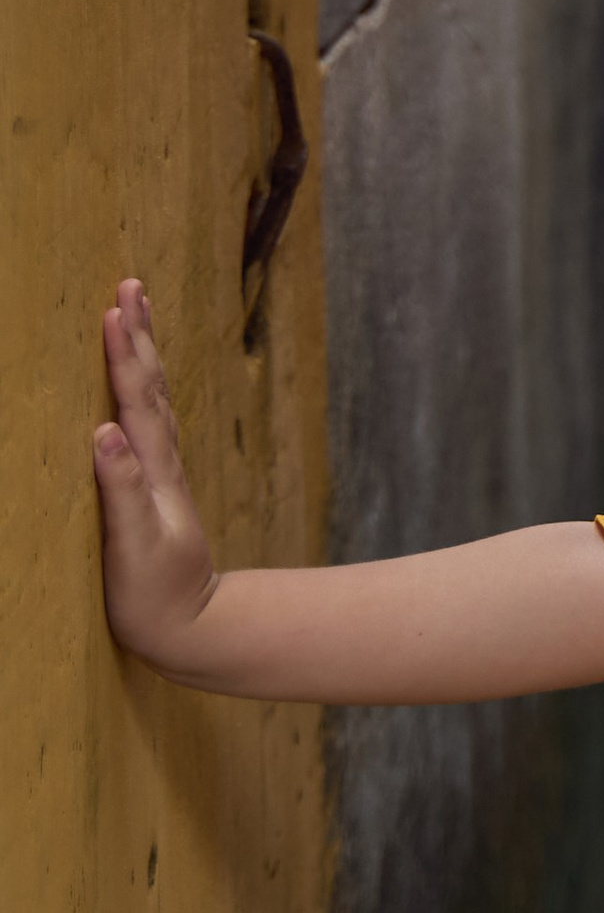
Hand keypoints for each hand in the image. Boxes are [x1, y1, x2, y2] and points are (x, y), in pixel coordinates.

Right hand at [94, 281, 221, 669]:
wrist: (193, 627)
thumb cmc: (155, 594)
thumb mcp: (133, 544)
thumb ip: (121, 488)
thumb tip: (102, 431)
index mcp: (153, 468)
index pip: (137, 398)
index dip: (125, 353)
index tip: (114, 307)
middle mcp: (161, 461)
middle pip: (151, 385)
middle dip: (138, 334)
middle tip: (130, 284)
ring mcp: (160, 472)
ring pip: (153, 398)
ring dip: (143, 353)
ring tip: (134, 313)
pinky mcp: (153, 488)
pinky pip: (149, 421)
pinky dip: (142, 388)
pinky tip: (137, 383)